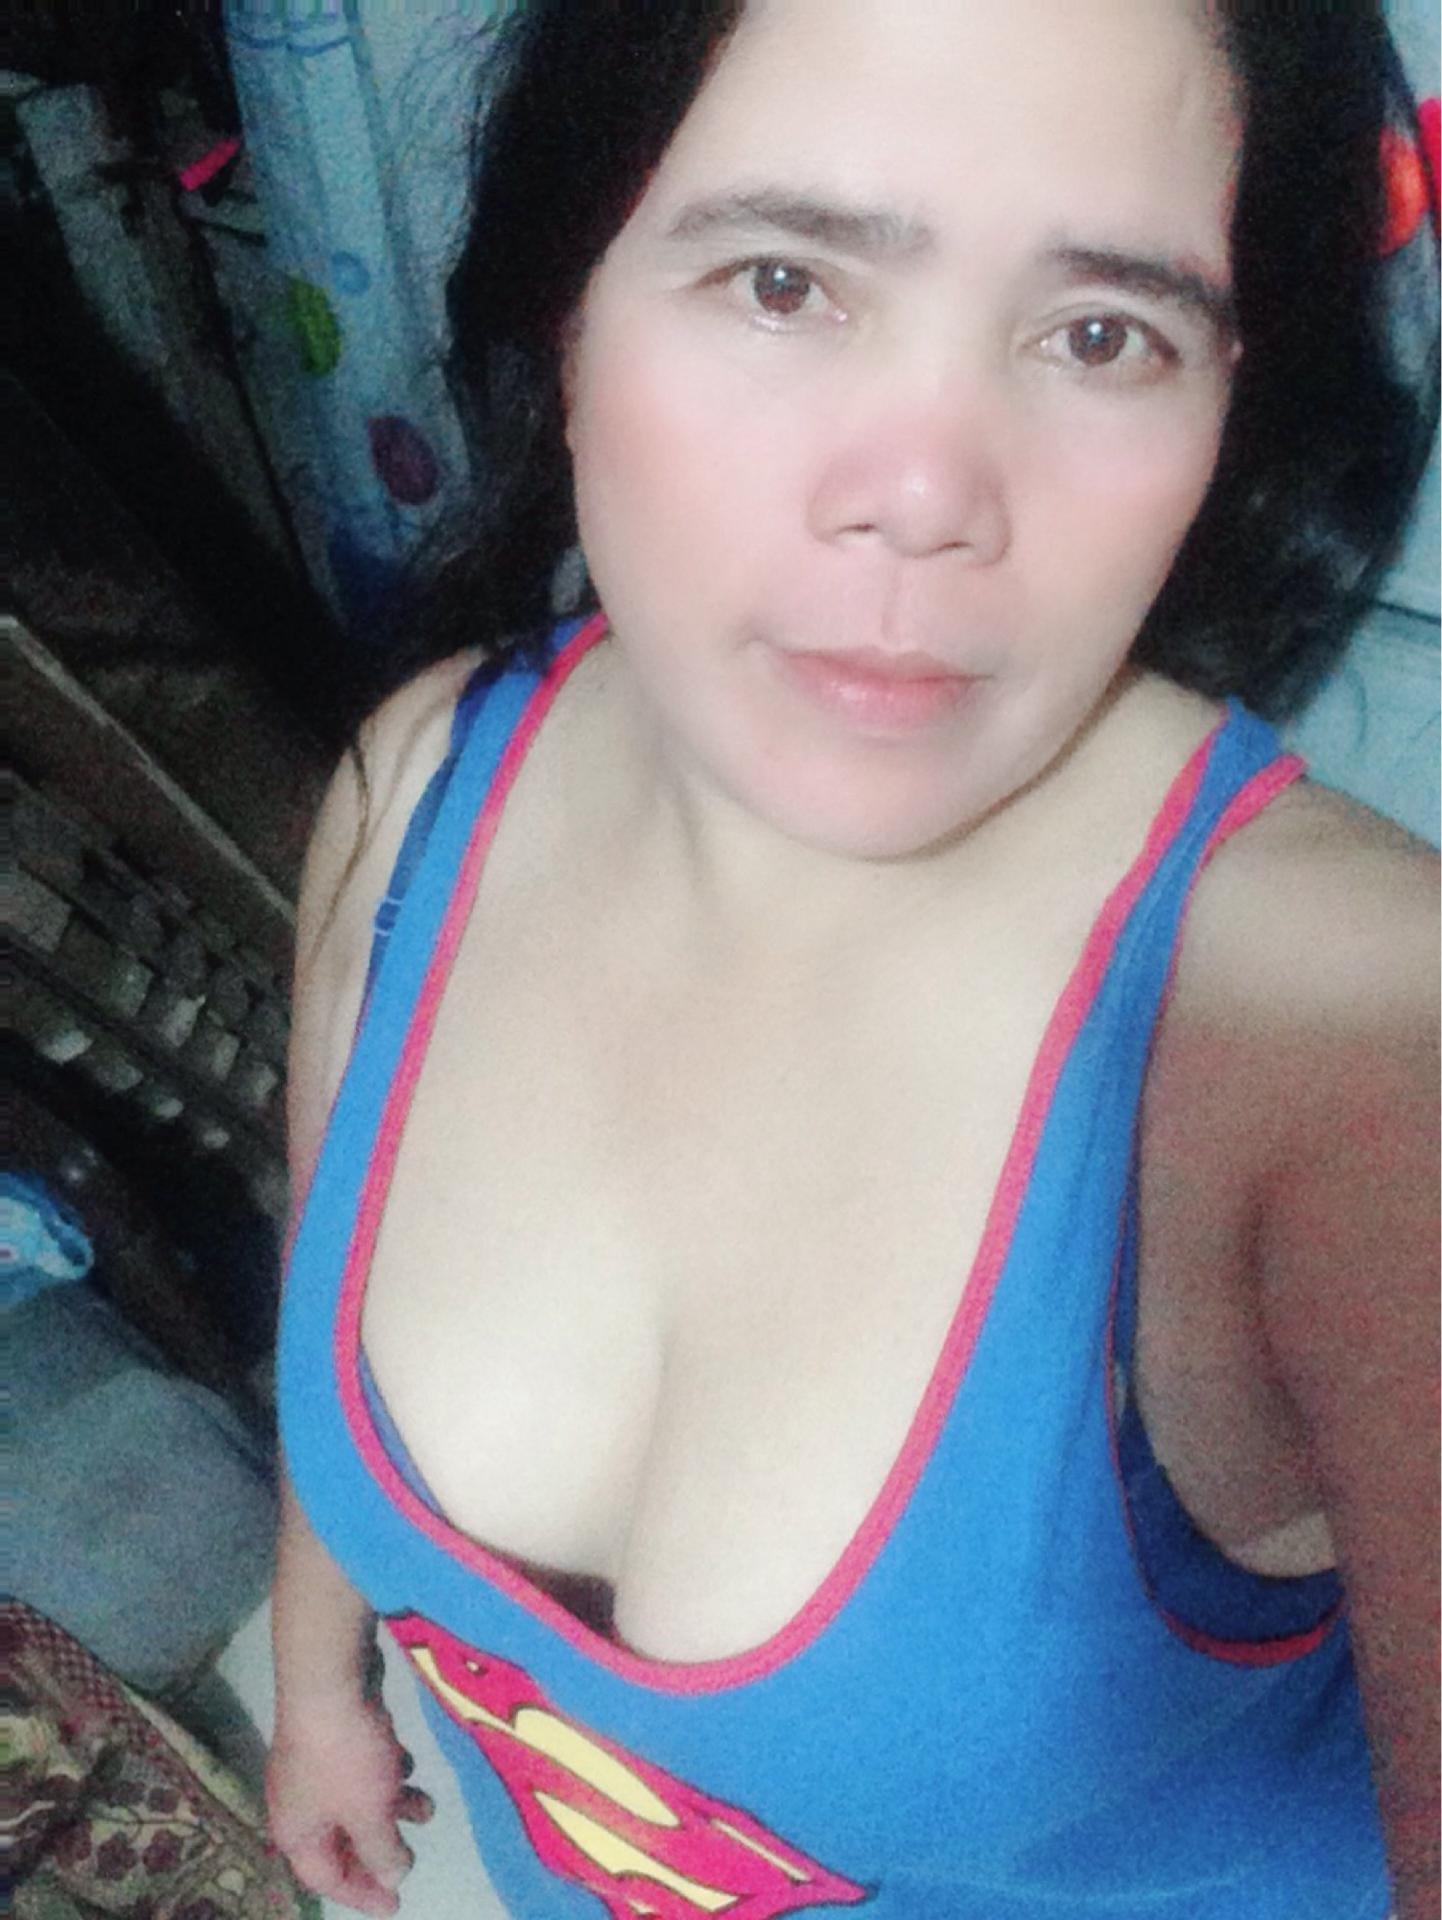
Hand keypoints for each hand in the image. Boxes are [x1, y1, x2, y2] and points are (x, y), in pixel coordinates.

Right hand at [266, 1689, 433, 1915]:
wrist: (330, 1678)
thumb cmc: (345, 1757)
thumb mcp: (370, 1813)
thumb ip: (382, 1851)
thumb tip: (393, 1878)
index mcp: (297, 1832)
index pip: (326, 1878)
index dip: (362, 1895)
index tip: (395, 1907)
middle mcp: (299, 1801)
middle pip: (339, 1840)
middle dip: (379, 1849)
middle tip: (412, 1861)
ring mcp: (313, 1763)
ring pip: (354, 1799)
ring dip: (391, 1806)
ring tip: (428, 1809)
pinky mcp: (331, 1732)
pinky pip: (359, 1766)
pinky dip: (385, 1772)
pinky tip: (409, 1764)